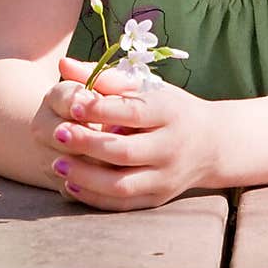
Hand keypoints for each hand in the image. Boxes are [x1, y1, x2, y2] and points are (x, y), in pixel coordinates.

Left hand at [33, 55, 217, 210]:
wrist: (211, 144)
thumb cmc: (170, 107)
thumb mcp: (147, 86)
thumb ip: (104, 77)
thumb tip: (63, 64)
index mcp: (171, 113)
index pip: (134, 113)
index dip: (102, 110)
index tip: (73, 104)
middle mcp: (171, 148)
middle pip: (125, 152)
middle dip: (88, 144)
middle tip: (58, 133)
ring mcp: (165, 178)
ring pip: (122, 185)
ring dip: (85, 176)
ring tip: (57, 164)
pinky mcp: (158, 199)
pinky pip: (123, 204)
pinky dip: (95, 197)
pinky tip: (71, 183)